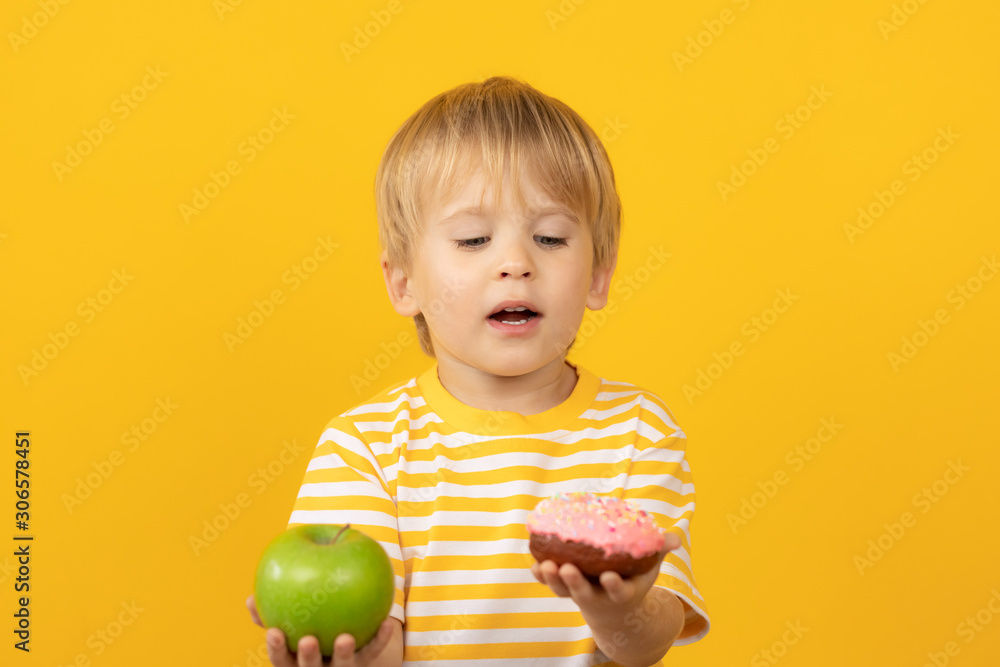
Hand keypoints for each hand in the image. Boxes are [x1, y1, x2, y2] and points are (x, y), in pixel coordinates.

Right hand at [246, 594, 397, 666]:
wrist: (348, 643)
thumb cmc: (311, 627)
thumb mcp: (291, 623)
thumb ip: (271, 612)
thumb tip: (249, 598)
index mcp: (296, 661)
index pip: (282, 660)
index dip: (277, 649)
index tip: (274, 632)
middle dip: (308, 658)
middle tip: (308, 640)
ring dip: (343, 654)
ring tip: (345, 637)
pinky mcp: (364, 663)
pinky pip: (373, 651)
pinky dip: (380, 638)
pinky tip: (387, 621)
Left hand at [529, 532, 680, 628]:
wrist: (614, 607)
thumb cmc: (633, 578)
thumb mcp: (649, 567)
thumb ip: (660, 549)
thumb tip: (676, 537)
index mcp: (621, 593)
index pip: (618, 591)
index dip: (613, 586)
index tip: (608, 577)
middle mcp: (598, 596)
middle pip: (584, 593)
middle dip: (574, 582)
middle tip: (567, 569)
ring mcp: (579, 593)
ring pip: (563, 590)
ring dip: (552, 579)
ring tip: (544, 565)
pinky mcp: (564, 587)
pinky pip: (550, 583)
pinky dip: (540, 576)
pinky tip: (533, 563)